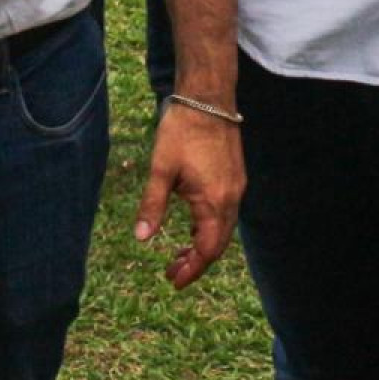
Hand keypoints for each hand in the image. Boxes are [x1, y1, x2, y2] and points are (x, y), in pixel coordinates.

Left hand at [135, 103, 244, 288]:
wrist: (207, 98)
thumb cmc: (182, 130)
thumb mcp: (161, 169)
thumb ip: (153, 205)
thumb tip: (141, 239)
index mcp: (214, 200)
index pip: (208, 249)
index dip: (192, 270)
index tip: (173, 282)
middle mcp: (231, 197)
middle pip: (219, 243)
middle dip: (197, 262)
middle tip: (171, 272)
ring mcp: (236, 186)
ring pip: (225, 228)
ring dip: (204, 245)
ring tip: (180, 253)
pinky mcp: (235, 176)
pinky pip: (227, 213)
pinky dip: (211, 227)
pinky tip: (194, 225)